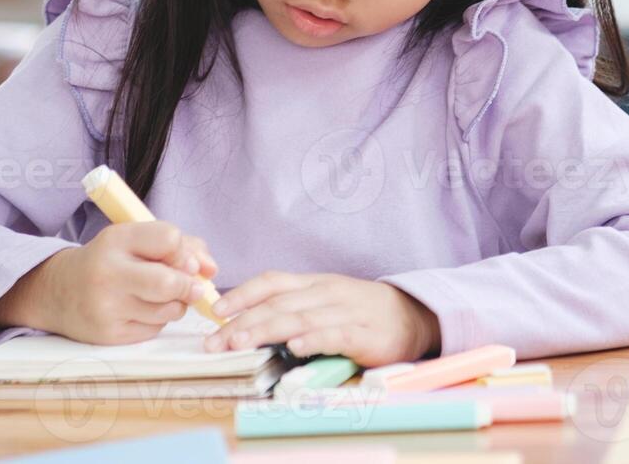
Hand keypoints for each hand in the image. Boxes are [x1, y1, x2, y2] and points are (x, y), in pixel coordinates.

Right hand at [0, 221, 216, 346]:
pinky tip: (142, 310)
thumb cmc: (110, 260)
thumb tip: (211, 270)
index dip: (186, 251)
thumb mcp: (136, 241)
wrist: (58, 292)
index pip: (169, 239)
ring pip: (168, 310)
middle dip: (190, 286)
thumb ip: (181, 246)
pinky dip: (159, 320)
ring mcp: (106, 307)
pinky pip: (155, 329)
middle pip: (169, 283)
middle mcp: (108, 273)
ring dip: (177, 304)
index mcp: (117, 239)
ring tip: (160, 296)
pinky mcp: (109, 335)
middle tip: (193, 287)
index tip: (187, 260)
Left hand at [203, 271, 439, 366]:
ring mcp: (347, 312)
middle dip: (243, 322)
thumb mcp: (325, 300)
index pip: (273, 282)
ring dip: (266, 331)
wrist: (412, 315)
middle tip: (216, 341)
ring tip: (240, 343)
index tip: (215, 311)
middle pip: (279, 304)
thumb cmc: (361, 311)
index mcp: (314, 284)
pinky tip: (296, 347)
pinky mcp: (366, 334)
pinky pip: (336, 335)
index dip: (243, 295)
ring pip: (300, 318)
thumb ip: (293, 306)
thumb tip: (246, 321)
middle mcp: (327, 292)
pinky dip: (315, 340)